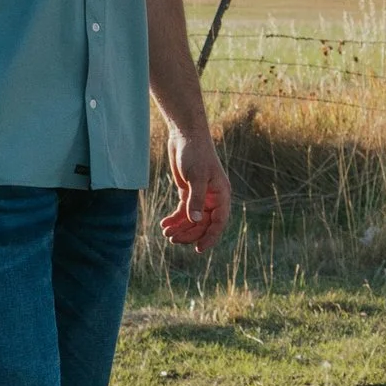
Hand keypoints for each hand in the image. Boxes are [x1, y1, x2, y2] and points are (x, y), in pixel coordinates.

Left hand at [161, 125, 233, 251]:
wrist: (185, 136)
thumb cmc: (195, 153)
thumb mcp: (196, 176)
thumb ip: (195, 199)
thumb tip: (196, 221)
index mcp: (221, 195)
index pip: (219, 222)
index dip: (210, 237)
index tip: (199, 249)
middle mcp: (212, 198)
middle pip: (203, 224)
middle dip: (189, 233)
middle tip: (172, 238)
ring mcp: (200, 196)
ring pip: (192, 220)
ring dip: (180, 228)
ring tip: (166, 233)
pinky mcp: (188, 192)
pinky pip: (183, 211)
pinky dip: (174, 218)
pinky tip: (164, 223)